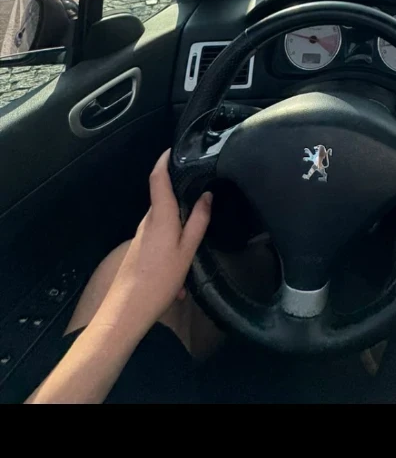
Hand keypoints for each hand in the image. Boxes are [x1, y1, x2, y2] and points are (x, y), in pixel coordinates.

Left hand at [103, 151, 211, 338]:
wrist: (127, 309)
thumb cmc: (159, 279)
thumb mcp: (187, 251)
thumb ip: (198, 222)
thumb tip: (207, 196)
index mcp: (160, 215)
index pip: (158, 178)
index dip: (164, 160)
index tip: (174, 149)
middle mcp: (148, 221)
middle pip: (163, 199)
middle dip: (180, 196)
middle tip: (201, 192)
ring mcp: (142, 236)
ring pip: (164, 222)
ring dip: (179, 229)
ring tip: (196, 244)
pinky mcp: (139, 250)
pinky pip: (160, 240)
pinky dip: (172, 250)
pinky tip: (179, 282)